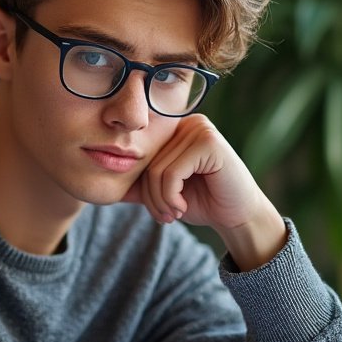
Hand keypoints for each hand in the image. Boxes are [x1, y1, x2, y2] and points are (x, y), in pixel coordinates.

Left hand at [123, 114, 286, 269]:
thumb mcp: (163, 191)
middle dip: (152, 198)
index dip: (143, 188)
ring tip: (174, 214)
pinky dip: (172, 198)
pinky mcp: (208, 143)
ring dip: (161, 202)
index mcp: (176, 129)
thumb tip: (104, 177)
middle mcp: (188, 123)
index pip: (142, 156)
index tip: (158, 212)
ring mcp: (200, 129)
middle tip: (165, 218)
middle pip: (147, 162)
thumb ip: (138, 182)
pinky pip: (172, 173)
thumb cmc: (203, 201)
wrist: (237, 216)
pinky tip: (183, 208)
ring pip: (157, 170)